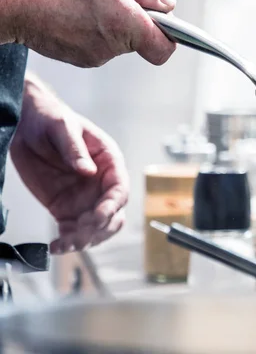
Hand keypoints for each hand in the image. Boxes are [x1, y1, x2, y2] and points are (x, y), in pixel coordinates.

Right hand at [2, 0, 175, 66]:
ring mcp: (98, 57)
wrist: (15, 6)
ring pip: (121, 43)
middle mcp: (115, 47)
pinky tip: (79, 17)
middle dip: (137, 23)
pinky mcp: (85, 60)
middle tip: (115, 0)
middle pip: (142, 42)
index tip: (163, 22)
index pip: (164, 48)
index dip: (169, 36)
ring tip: (90, 6)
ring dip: (114, 26)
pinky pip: (103, 47)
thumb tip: (168, 5)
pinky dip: (97, 33)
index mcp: (125, 24)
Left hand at [10, 74, 128, 253]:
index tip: (97, 217)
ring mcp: (85, 199)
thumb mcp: (63, 128)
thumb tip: (88, 171)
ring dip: (84, 240)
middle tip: (79, 234)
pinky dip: (67, 242)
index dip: (112, 206)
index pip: (119, 190)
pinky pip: (72, 231)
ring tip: (64, 244)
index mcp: (109, 162)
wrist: (26, 124)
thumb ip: (75, 149)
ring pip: (96, 228)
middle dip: (99, 228)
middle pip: (113, 215)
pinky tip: (56, 246)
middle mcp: (101, 184)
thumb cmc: (51, 119)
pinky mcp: (66, 209)